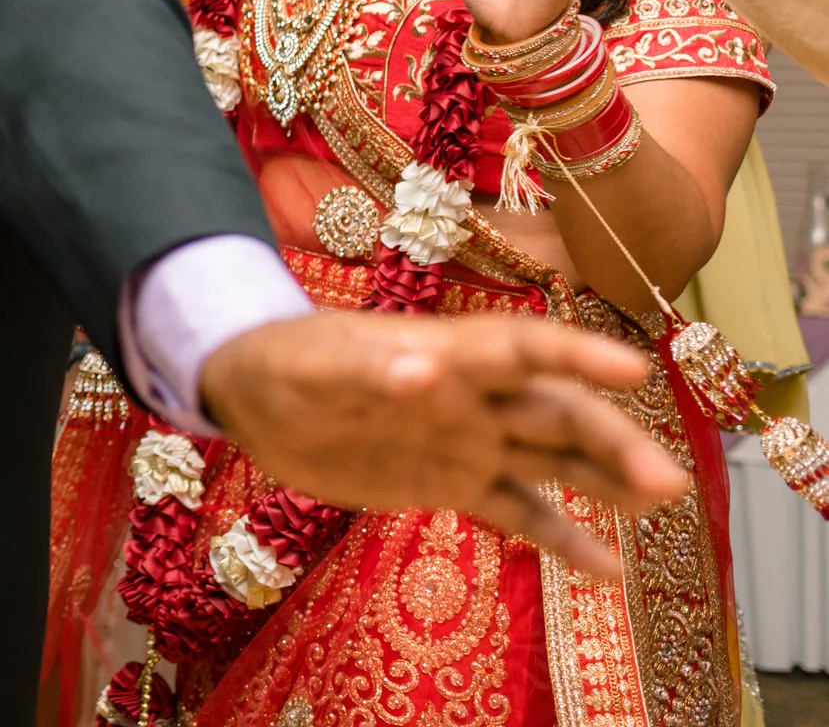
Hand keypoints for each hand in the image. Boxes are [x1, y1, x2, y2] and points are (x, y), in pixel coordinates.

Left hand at [202, 311, 686, 577]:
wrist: (253, 394)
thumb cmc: (285, 361)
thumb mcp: (319, 365)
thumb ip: (371, 369)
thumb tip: (423, 366)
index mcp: (446, 353)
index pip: (522, 349)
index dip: (575, 355)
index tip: (631, 370)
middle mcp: (471, 397)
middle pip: (556, 413)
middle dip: (612, 442)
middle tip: (667, 482)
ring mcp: (466, 441)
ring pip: (551, 461)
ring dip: (604, 482)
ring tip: (660, 503)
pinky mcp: (450, 483)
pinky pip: (516, 512)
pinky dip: (560, 538)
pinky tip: (607, 569)